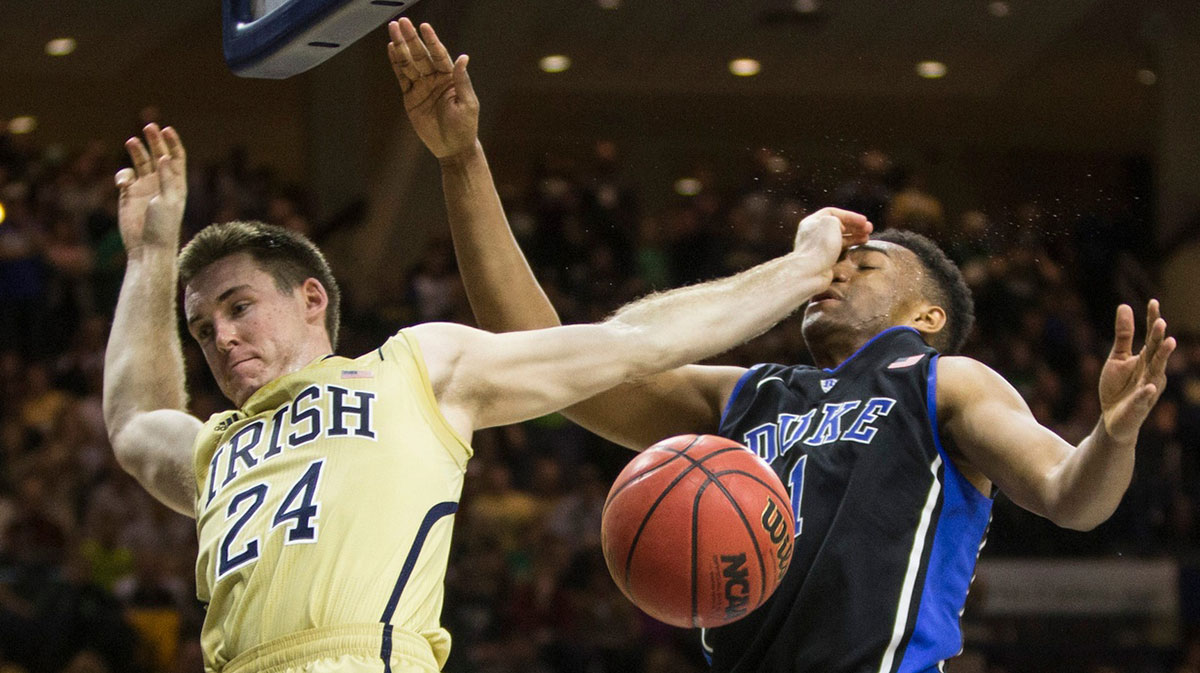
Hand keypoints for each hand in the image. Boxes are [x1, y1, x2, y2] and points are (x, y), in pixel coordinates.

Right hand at [114, 124, 186, 253]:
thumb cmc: (163, 226)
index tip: (166, 129)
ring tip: (131, 142)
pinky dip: (122, 175)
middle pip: (158, 155)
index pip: (176, 157)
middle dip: (154, 141)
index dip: (172, 142)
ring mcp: (144, 188)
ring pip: (140, 163)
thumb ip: (166, 179)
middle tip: (148, 126)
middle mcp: (161, 183)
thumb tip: (164, 156)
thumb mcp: (168, 201)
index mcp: (176, 184)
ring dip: (136, 151)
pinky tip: (123, 185)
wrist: (147, 247)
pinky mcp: (128, 194)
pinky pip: (124, 177)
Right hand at [388, 18, 479, 160]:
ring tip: (393, 30)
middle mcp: (435, 78)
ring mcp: (422, 86)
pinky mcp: (411, 96)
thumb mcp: (467, 104)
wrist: (452, 148)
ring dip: (401, 47)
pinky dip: (396, 64)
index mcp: (450, 78)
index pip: (439, 55)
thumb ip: (463, 81)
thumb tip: (463, 58)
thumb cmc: (464, 127)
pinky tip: (391, 49)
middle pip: (421, 55)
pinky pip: (402, 77)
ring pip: (409, 63)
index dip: (432, 41)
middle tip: (401, 22)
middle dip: (411, 39)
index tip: (424, 27)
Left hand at [793, 207, 872, 268]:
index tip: (864, 221)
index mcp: (812, 222)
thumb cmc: (820, 246)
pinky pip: (838, 251)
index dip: (850, 216)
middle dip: (854, 227)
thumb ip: (837, 219)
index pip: (833, 213)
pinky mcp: (823, 260)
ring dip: (854, 237)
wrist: (810, 272)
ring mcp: (818, 248)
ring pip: (839, 239)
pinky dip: (849, 248)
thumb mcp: (831, 223)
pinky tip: (858, 249)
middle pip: (837, 226)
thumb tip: (840, 227)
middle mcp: (814, 234)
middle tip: (869, 229)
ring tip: (866, 238)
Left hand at [1099, 299, 1175, 442]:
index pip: (1152, 337)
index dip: (1153, 320)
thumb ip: (1124, 335)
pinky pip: (1143, 399)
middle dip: (1160, 338)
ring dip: (1162, 358)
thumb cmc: (1118, 387)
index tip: (1153, 301)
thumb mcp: (1117, 357)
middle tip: (1161, 322)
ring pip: (1156, 372)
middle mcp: (1152, 372)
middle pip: (1157, 352)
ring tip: (1168, 342)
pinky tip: (1149, 386)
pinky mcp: (1138, 406)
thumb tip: (1124, 305)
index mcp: (1146, 359)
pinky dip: (1145, 393)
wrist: (1112, 418)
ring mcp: (1147, 389)